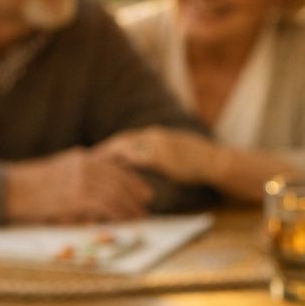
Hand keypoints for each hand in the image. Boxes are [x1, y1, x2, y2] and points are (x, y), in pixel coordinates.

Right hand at [3, 146, 155, 223]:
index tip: (144, 192)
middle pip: (120, 179)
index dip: (133, 181)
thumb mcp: (58, 173)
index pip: (116, 167)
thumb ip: (79, 178)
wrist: (9, 190)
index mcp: (82, 158)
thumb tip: (99, 196)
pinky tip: (125, 221)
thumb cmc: (29, 187)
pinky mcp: (78, 196)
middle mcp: (85, 164)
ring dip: (131, 207)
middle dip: (136, 194)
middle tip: (146, 206)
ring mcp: (82, 179)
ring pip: (117, 193)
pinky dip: (119, 214)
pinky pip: (107, 205)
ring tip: (140, 217)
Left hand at [102, 126, 223, 187]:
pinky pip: (137, 159)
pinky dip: (123, 163)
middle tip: (89, 158)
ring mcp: (157, 145)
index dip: (113, 145)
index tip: (100, 153)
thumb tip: (151, 162)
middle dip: (106, 149)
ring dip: (110, 155)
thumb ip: (161, 153)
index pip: (129, 138)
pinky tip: (112, 171)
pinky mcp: (161, 157)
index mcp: (157, 134)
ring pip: (126, 146)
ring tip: (95, 165)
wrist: (214, 161)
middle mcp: (154, 136)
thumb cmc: (199, 160)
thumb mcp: (178, 151)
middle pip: (123, 140)